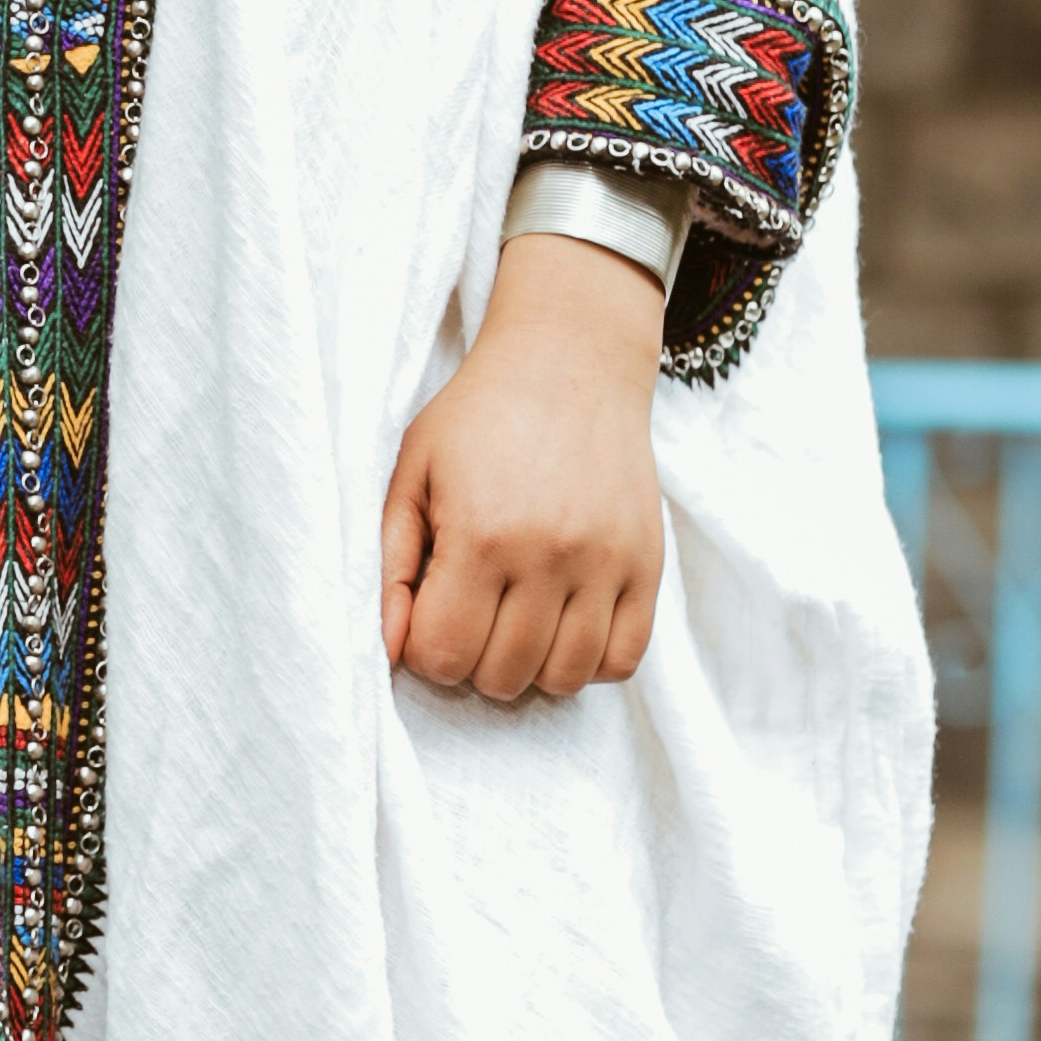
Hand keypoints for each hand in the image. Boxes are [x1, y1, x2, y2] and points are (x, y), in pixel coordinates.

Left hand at [381, 228, 667, 706]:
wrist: (570, 362)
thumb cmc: (479, 417)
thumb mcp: (412, 475)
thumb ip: (394, 567)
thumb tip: (393, 647)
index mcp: (480, 534)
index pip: (444, 654)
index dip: (426, 649)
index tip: (431, 616)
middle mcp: (549, 556)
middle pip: (503, 676)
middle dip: (473, 661)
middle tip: (472, 615)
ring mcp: (606, 564)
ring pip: (565, 679)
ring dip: (531, 668)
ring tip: (517, 622)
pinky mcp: (648, 564)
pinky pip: (624, 659)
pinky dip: (590, 661)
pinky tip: (564, 624)